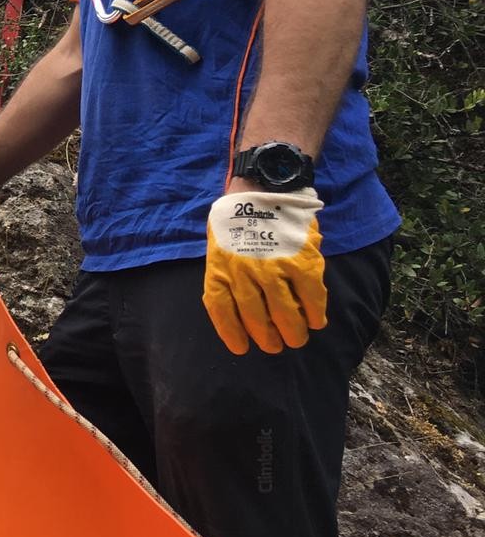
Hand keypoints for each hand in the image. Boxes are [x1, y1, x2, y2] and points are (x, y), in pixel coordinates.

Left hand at [202, 187, 327, 354]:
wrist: (264, 188)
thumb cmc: (238, 221)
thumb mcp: (220, 247)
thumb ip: (227, 274)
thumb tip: (240, 309)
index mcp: (219, 268)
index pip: (221, 311)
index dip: (232, 333)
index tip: (243, 348)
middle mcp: (244, 272)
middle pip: (255, 318)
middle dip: (268, 338)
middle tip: (277, 345)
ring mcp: (273, 268)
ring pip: (285, 313)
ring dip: (293, 331)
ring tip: (297, 338)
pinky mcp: (301, 261)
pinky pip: (310, 296)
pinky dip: (314, 313)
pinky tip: (316, 321)